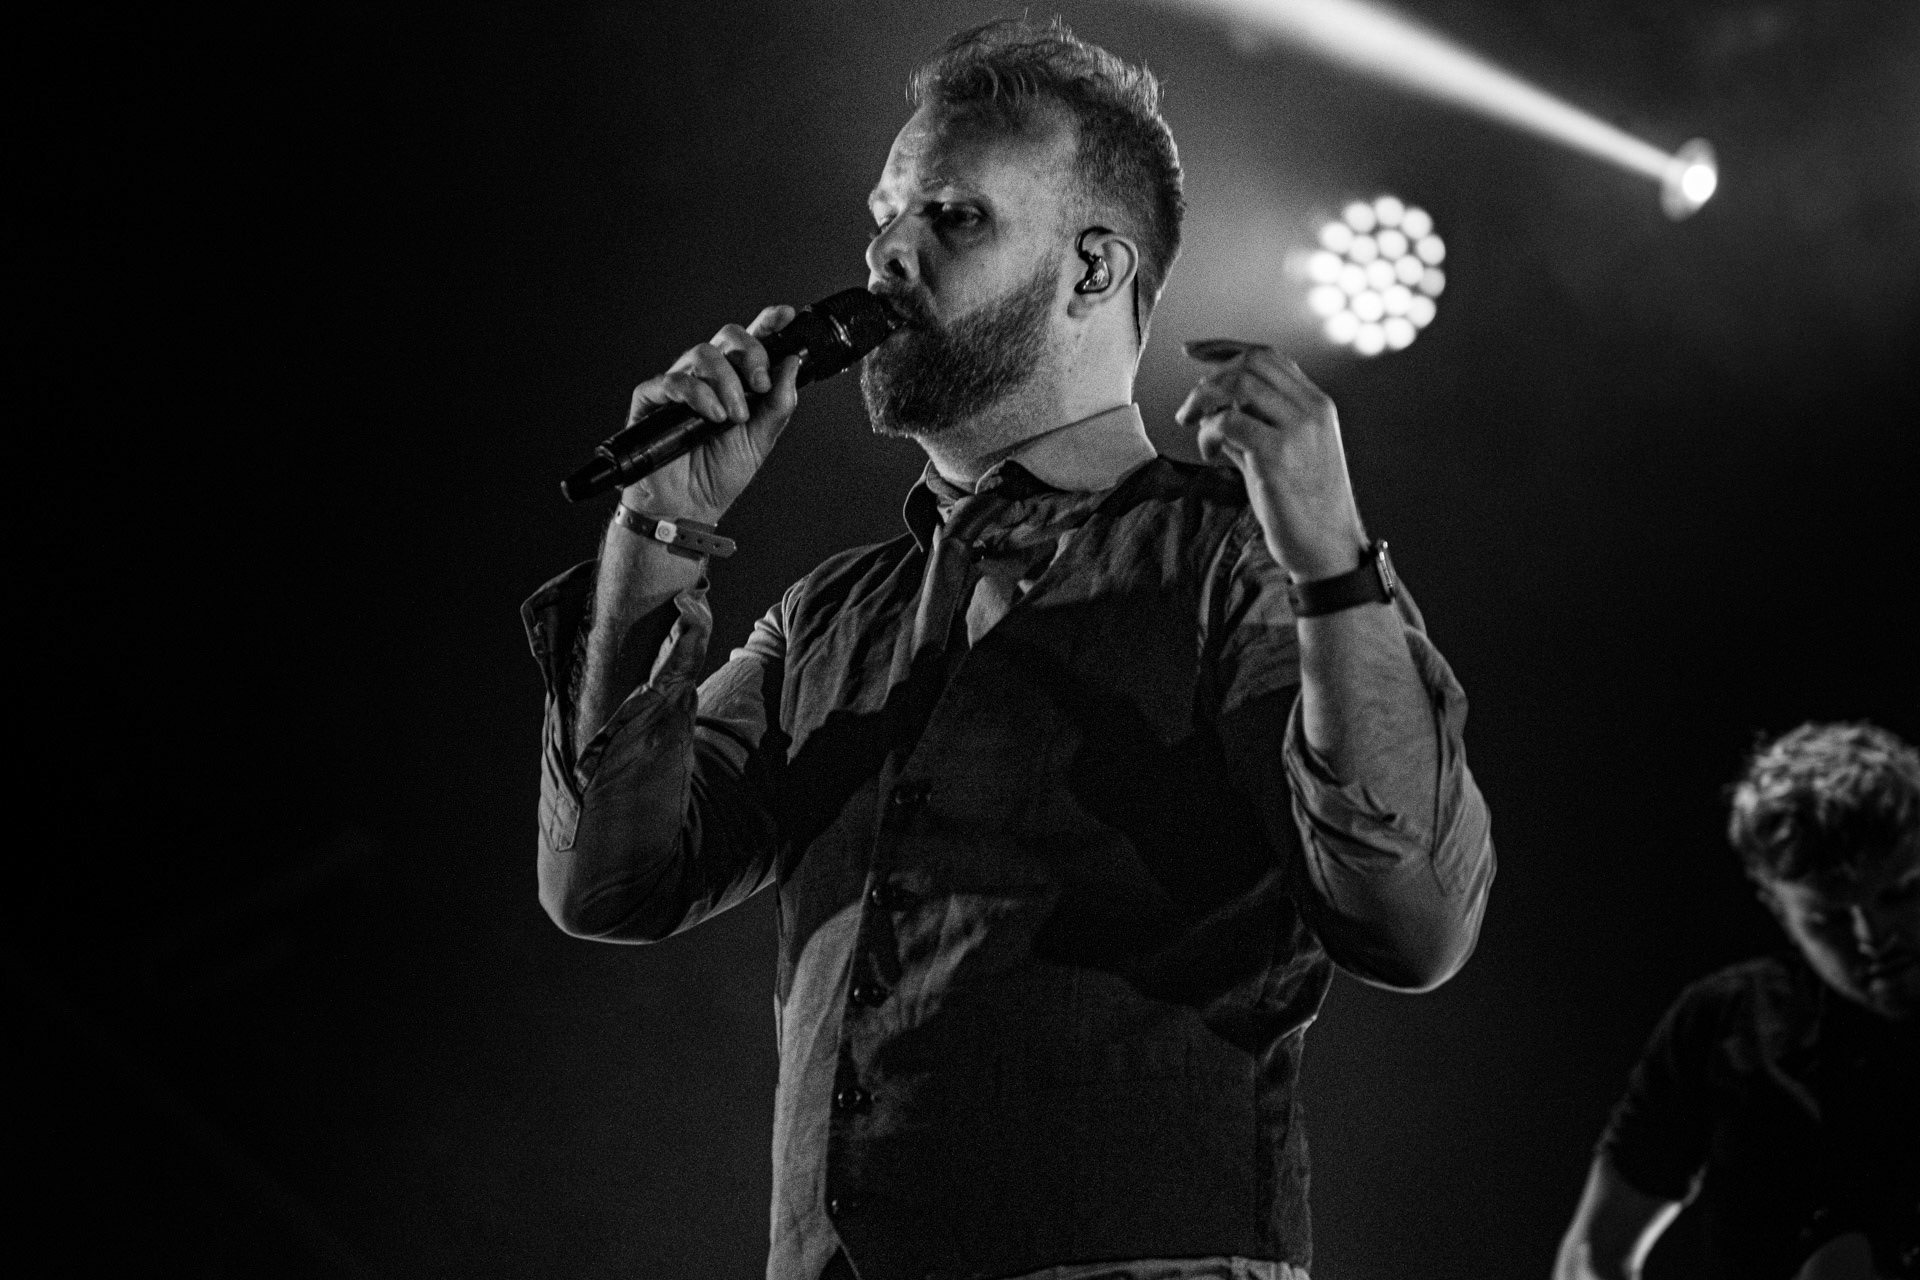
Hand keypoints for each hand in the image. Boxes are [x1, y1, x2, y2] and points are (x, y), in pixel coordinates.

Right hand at [619, 305, 801, 521]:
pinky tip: (712, 416)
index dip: (766, 323)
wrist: (688, 508)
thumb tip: (793, 363)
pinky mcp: (652, 400)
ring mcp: (679, 386)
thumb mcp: (761, 440)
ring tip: (734, 417)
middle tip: (760, 385)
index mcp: (735, 383)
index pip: (749, 342)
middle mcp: (707, 378)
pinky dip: (697, 394)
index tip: (784, 316)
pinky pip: (672, 381)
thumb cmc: (719, 474)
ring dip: (726, 383)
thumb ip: (779, 404)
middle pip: (727, 337)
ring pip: (702, 354)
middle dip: (750, 355)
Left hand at [1176, 338, 1367, 580]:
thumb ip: (1252, 427)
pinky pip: (1228, 421)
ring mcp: (1298, 430)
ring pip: (1239, 384)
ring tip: (1192, 427)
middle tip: (1188, 410)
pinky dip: (1208, 432)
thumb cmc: (1302, 508)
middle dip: (1210, 376)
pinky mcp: (1278, 455)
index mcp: (1318, 405)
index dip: (1226, 348)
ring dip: (1204, 400)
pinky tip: (1209, 453)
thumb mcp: (1281, 456)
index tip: (1191, 351)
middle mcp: (1312, 409)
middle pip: (1252, 362)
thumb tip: (1211, 410)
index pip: (1270, 355)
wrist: (1328, 550)